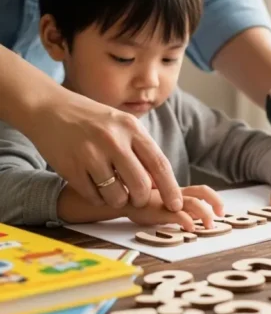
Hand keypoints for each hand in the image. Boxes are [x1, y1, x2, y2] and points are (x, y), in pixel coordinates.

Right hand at [28, 88, 182, 210]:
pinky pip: (94, 197)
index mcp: (131, 128)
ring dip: (119, 201)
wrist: (50, 108)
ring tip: (115, 191)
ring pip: (117, 195)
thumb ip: (142, 150)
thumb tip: (160, 183)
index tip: (176, 205)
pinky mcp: (71, 167)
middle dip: (142, 199)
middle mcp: (113, 140)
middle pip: (140, 185)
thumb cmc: (94, 121)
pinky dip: (98, 198)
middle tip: (137, 199)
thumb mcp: (123, 125)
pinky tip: (96, 187)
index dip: (170, 189)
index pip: (159, 164)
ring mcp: (90, 154)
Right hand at [124, 186, 224, 231]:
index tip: (221, 210)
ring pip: (193, 203)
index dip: (214, 198)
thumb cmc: (136, 200)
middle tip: (221, 213)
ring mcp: (166, 202)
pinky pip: (176, 214)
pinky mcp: (157, 210)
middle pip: (201, 192)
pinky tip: (190, 228)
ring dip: (205, 214)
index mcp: (176, 191)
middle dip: (215, 201)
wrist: (114, 198)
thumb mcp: (159, 202)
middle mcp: (173, 194)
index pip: (200, 190)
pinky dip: (186, 221)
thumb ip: (174, 206)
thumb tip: (193, 218)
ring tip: (210, 225)